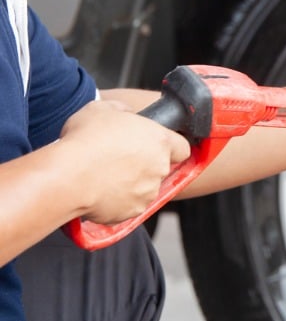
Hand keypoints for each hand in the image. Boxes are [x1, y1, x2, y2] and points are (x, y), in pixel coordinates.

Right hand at [59, 100, 190, 223]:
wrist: (68, 177)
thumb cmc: (84, 141)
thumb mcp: (100, 109)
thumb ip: (121, 109)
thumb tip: (124, 112)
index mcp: (159, 141)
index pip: (182, 147)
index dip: (170, 147)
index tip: (155, 146)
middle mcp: (159, 168)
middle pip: (160, 167)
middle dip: (144, 164)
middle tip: (118, 158)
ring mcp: (148, 192)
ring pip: (145, 187)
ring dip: (131, 183)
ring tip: (104, 175)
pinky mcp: (133, 211)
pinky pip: (129, 205)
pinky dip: (117, 200)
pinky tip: (99, 190)